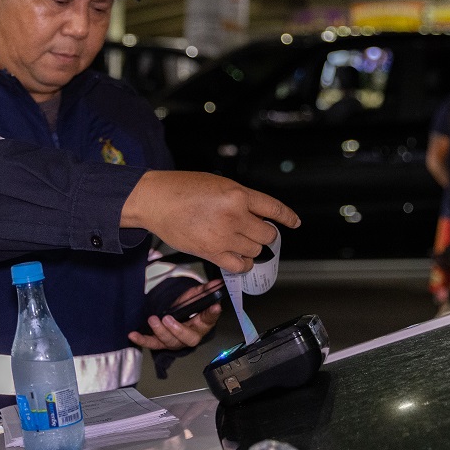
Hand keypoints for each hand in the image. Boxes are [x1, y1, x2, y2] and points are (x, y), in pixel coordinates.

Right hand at [121, 171, 297, 273]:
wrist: (155, 200)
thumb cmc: (181, 188)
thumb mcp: (218, 184)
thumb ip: (239, 198)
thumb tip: (255, 214)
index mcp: (238, 194)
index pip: (274, 209)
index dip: (287, 217)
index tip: (293, 223)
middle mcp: (235, 216)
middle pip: (267, 234)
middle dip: (265, 234)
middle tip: (255, 232)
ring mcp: (224, 236)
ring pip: (255, 251)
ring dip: (252, 248)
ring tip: (240, 242)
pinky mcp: (212, 252)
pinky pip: (239, 265)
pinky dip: (243, 264)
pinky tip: (238, 258)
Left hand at [128, 278, 223, 349]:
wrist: (174, 316)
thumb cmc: (187, 308)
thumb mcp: (195, 296)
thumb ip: (205, 290)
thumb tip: (217, 282)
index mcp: (201, 324)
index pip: (209, 320)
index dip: (212, 314)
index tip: (214, 306)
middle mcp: (189, 335)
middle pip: (188, 338)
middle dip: (177, 329)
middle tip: (168, 319)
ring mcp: (174, 341)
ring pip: (169, 341)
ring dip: (160, 331)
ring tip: (153, 320)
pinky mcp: (160, 342)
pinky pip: (151, 343)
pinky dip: (142, 340)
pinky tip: (133, 335)